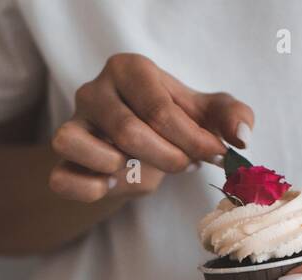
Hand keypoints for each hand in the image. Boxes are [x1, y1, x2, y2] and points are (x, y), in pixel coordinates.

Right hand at [48, 54, 253, 201]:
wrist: (135, 148)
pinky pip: (62, 178)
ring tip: (142, 168)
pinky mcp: (60, 159)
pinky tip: (112, 184)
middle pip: (128, 132)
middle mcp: (93, 90)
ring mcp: (72, 123)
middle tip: (185, 165)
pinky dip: (89, 189)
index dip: (193, 140)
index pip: (160, 109)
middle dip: (167, 158)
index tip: (212, 154)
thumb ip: (233, 116)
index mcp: (129, 69)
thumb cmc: (172, 124)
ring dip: (123, 170)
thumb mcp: (207, 114)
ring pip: (85, 149)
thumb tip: (241, 137)